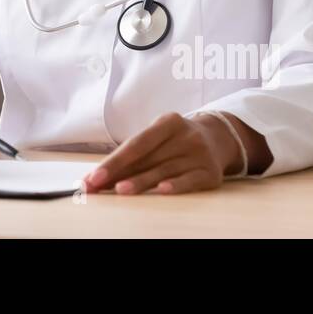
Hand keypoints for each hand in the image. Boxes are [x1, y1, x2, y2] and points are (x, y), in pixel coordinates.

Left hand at [82, 112, 237, 195]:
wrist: (219, 139)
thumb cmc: (177, 141)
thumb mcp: (160, 136)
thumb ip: (135, 154)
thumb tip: (100, 177)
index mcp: (169, 122)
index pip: (137, 144)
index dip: (114, 161)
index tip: (93, 176)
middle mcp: (186, 136)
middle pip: (148, 159)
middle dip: (119, 175)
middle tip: (97, 188)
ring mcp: (200, 154)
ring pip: (164, 170)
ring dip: (140, 183)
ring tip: (120, 191)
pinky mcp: (211, 173)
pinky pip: (190, 181)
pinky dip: (175, 186)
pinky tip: (161, 191)